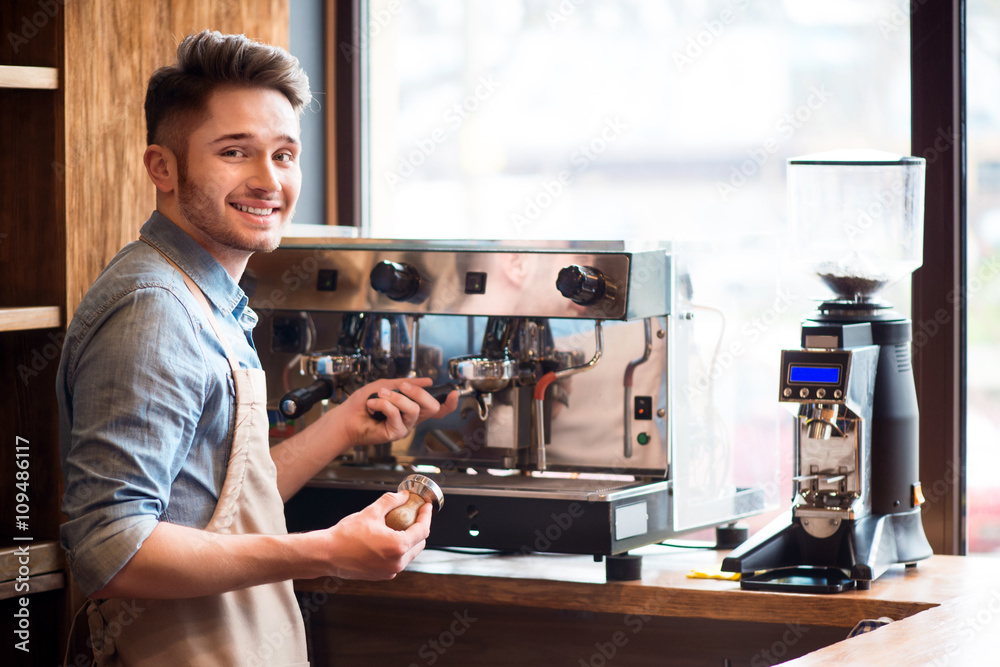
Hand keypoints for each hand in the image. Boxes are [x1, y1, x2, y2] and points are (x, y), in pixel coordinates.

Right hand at [319, 491, 432, 579]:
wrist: (328, 554)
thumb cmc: (346, 536)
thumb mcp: (371, 513)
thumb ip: (390, 501)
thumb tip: (403, 496)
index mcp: (397, 546)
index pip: (423, 530)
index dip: (426, 516)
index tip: (426, 507)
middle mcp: (397, 562)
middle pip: (420, 543)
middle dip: (419, 528)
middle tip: (413, 514)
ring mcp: (390, 571)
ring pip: (410, 554)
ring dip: (410, 539)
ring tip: (401, 525)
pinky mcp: (383, 575)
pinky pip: (398, 561)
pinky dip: (399, 550)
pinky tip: (389, 538)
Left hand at [338, 377, 458, 446]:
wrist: (346, 418)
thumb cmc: (363, 403)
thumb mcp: (387, 386)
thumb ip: (407, 384)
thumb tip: (428, 381)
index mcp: (412, 407)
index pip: (437, 408)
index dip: (449, 403)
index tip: (453, 393)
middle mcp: (411, 419)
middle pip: (432, 407)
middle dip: (419, 392)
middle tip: (403, 386)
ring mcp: (405, 427)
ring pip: (414, 410)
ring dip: (396, 398)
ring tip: (380, 395)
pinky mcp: (395, 433)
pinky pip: (396, 415)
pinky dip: (382, 404)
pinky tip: (372, 405)